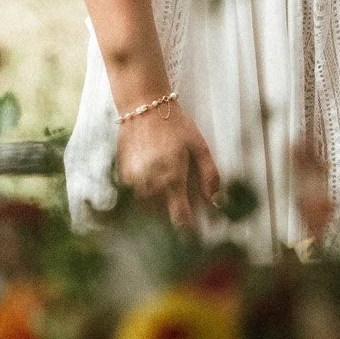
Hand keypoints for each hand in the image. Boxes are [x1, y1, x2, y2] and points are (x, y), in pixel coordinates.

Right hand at [116, 98, 221, 224]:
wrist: (143, 106)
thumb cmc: (175, 124)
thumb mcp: (199, 146)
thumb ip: (209, 176)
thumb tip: (216, 202)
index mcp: (172, 180)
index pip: (180, 220)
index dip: (189, 230)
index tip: (197, 232)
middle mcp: (150, 185)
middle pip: (162, 220)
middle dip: (173, 220)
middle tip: (184, 215)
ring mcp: (133, 183)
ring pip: (147, 212)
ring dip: (158, 213)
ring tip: (169, 202)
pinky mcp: (123, 177)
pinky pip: (135, 200)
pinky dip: (145, 202)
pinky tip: (154, 190)